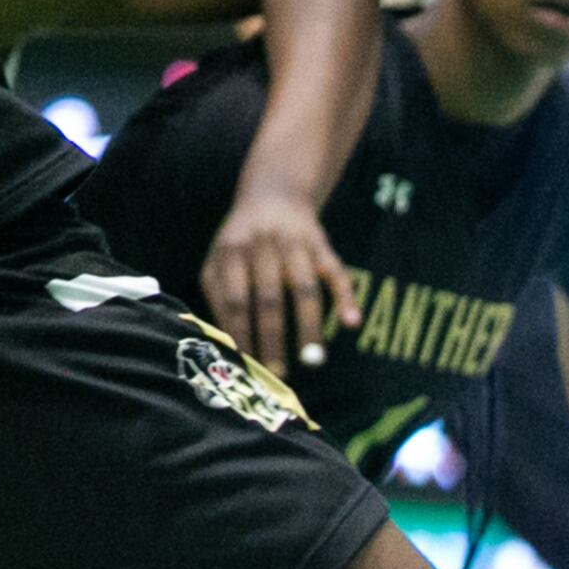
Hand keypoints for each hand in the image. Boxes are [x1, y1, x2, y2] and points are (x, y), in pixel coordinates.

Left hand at [201, 189, 359, 371]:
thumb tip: (225, 343)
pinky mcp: (323, 246)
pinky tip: (351, 323)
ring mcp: (296, 246)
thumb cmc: (241, 243)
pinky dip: (345, 297)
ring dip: (309, 326)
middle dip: (272, 338)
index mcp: (231, 252)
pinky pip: (337, 273)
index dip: (239, 331)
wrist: (274, 196)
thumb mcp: (218, 260)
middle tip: (276, 372)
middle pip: (268, 298)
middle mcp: (263, 248)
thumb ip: (217, 296)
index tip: (244, 363)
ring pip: (304, 288)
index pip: (234, 298)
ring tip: (312, 360)